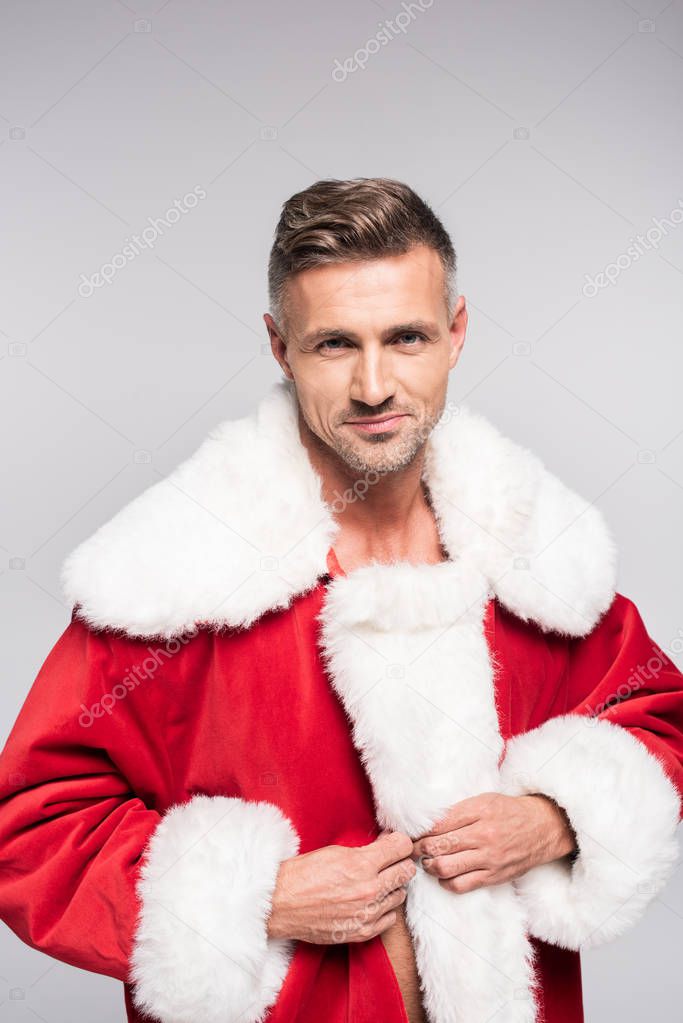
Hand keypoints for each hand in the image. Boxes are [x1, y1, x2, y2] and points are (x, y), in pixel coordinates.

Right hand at [266, 830, 416, 943]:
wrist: (282, 904)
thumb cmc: (304, 874)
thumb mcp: (336, 851)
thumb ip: (367, 849)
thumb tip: (387, 843)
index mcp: (362, 864)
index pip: (403, 847)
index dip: (399, 842)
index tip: (394, 844)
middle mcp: (369, 890)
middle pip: (407, 871)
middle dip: (399, 863)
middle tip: (387, 862)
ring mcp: (367, 914)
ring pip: (400, 895)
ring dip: (391, 887)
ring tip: (375, 882)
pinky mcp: (363, 933)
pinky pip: (390, 918)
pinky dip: (384, 909)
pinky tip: (370, 902)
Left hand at [411, 792, 577, 893]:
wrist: (543, 827)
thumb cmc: (509, 811)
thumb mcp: (484, 800)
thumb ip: (459, 811)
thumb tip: (429, 824)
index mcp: (478, 811)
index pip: (438, 824)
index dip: (420, 831)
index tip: (413, 833)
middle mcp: (483, 834)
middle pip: (438, 846)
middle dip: (419, 849)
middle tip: (414, 849)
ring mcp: (489, 857)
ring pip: (446, 867)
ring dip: (430, 866)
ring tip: (427, 862)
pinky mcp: (494, 876)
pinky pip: (461, 885)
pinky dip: (446, 882)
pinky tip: (443, 876)